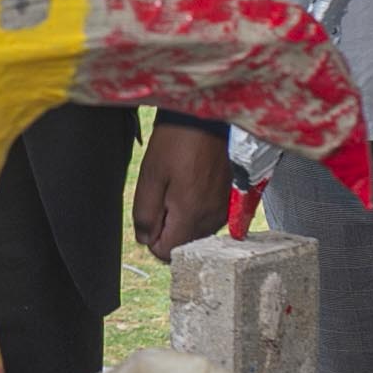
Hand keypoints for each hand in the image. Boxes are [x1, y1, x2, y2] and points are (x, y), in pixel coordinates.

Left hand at [133, 124, 231, 259]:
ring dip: (181, 219)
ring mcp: (222, 209)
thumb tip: (145, 240)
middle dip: (167, 229)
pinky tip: (189, 186)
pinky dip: (195, 210)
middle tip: (162, 196)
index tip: (151, 213)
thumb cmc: (175, 143)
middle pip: (182, 245)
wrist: (203, 118)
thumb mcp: (150, 177)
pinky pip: (207, 219)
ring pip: (194, 233)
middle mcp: (211, 218)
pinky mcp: (228, 200)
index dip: (152, 237)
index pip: (166, 253)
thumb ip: (145, 215)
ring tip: (176, 188)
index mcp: (191, 215)